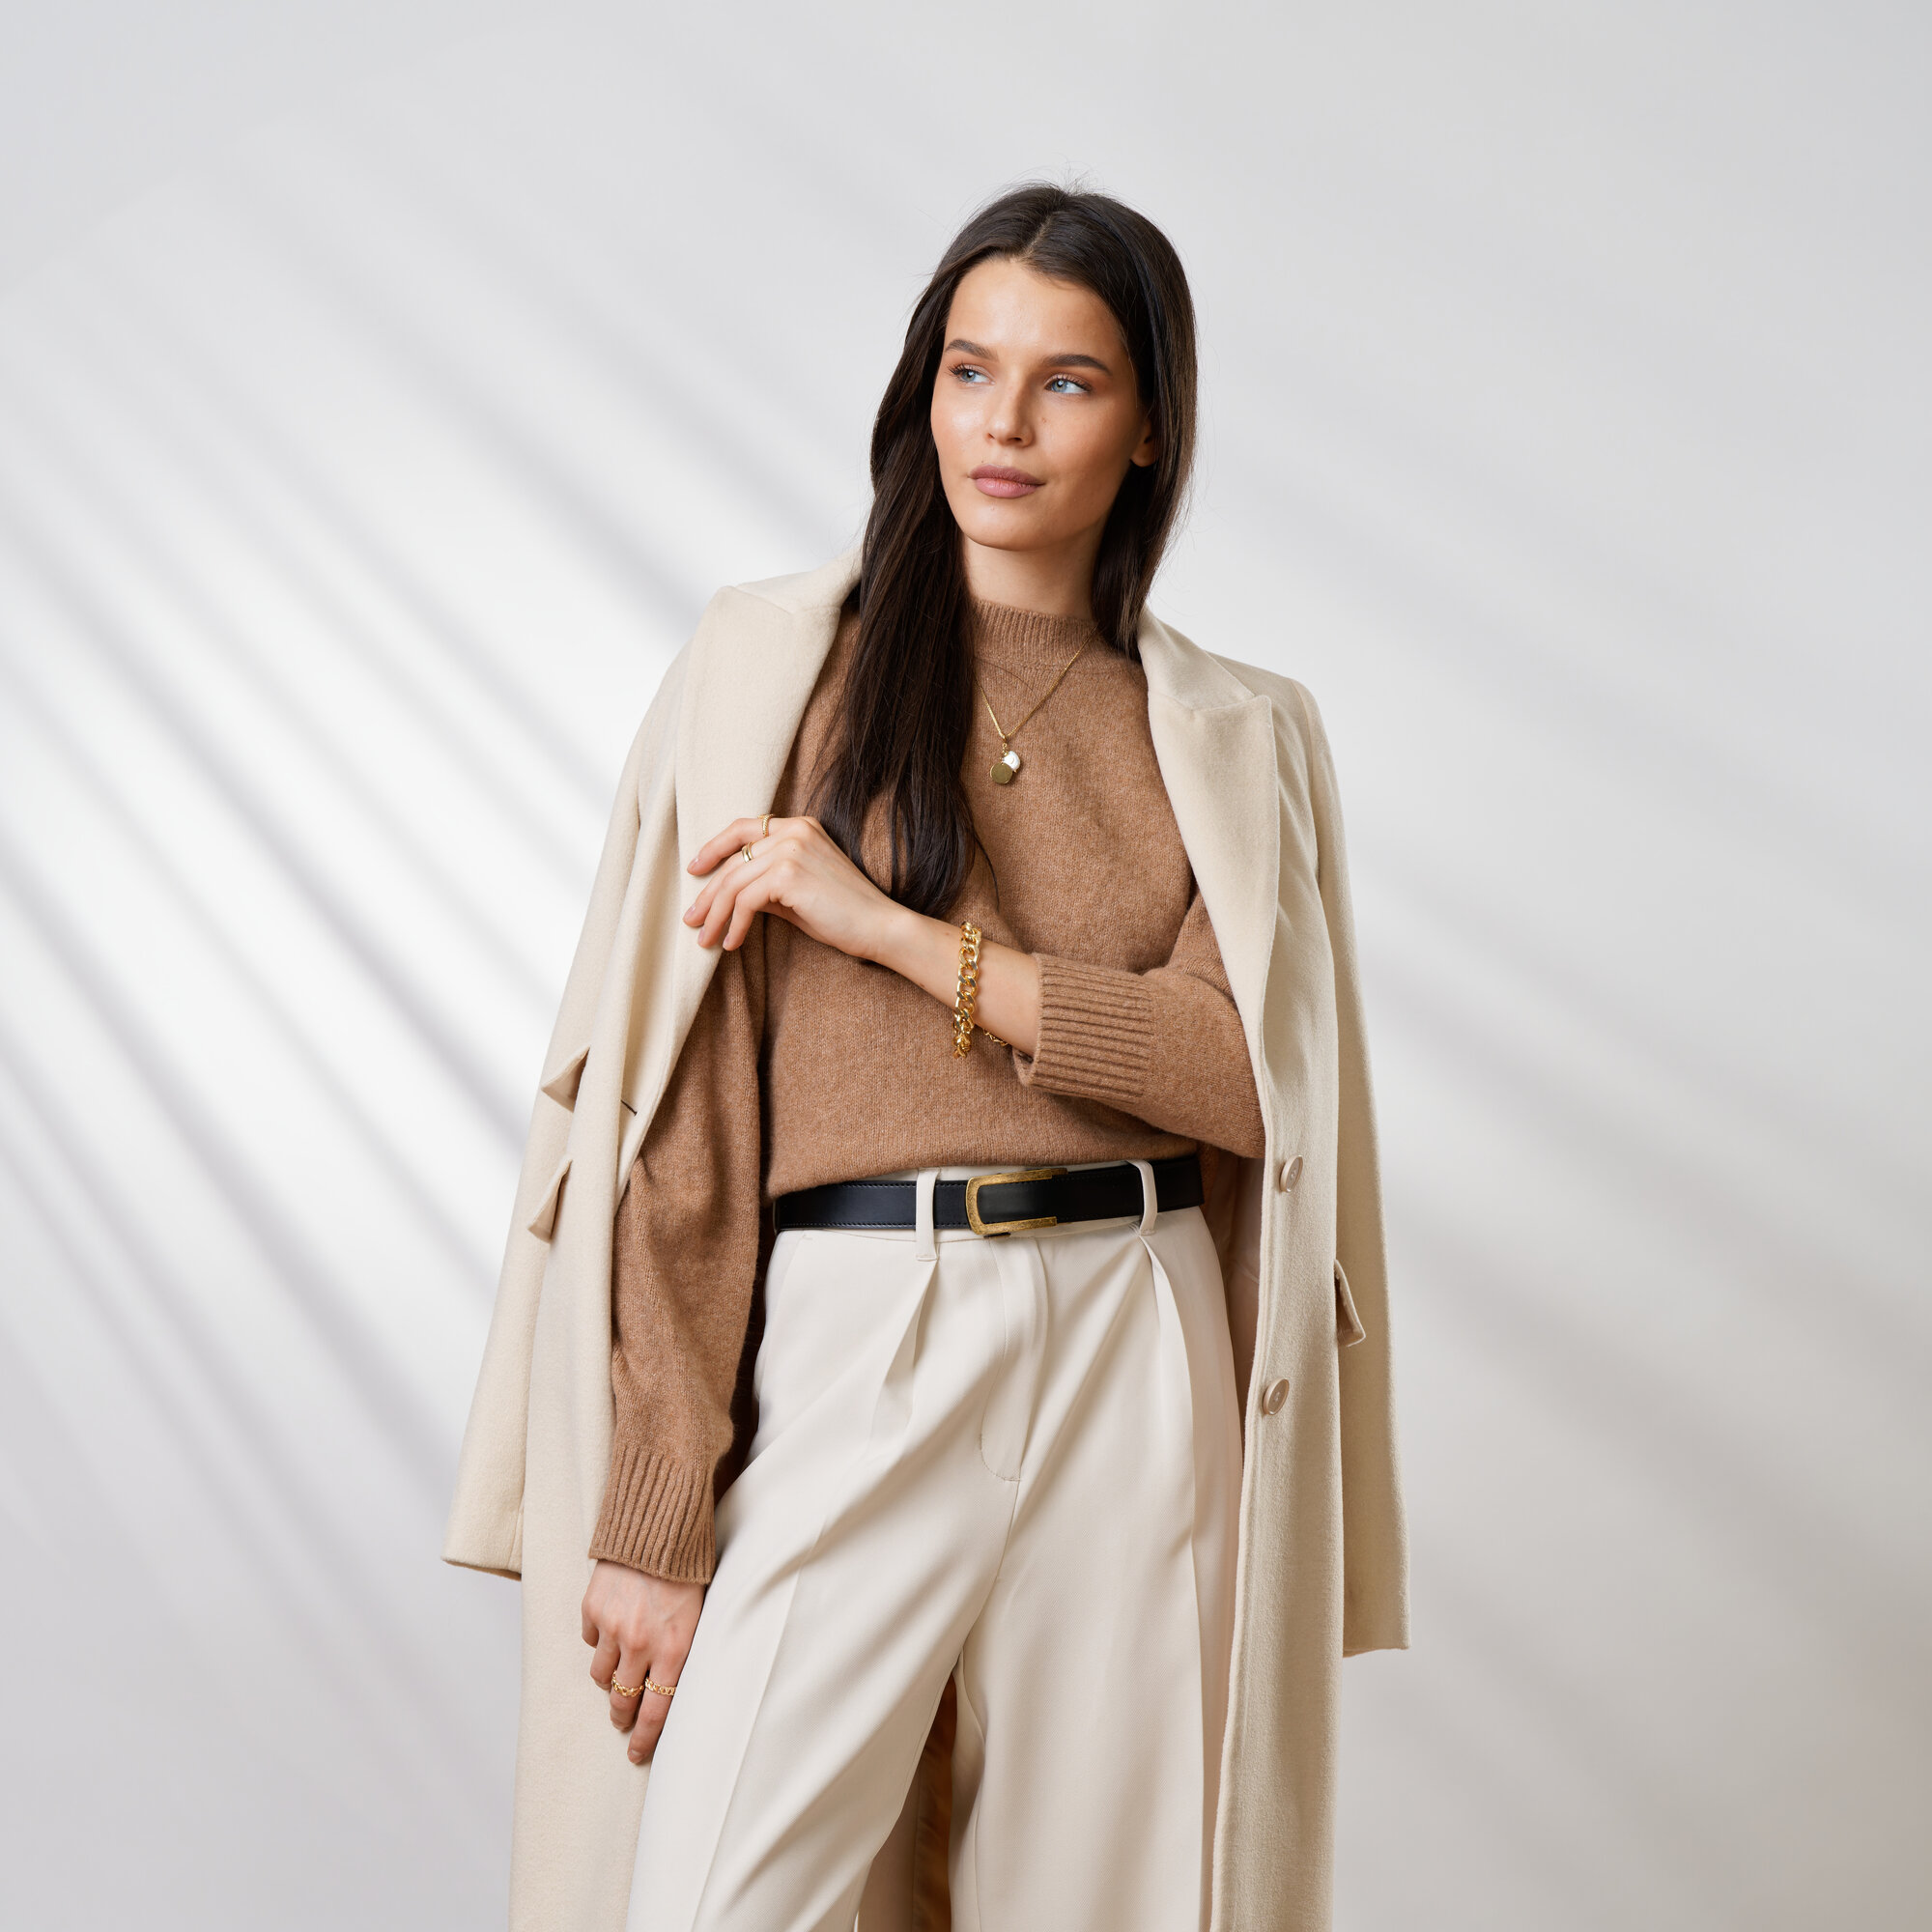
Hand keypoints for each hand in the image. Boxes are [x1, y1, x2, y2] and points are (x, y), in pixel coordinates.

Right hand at [581, 1559, 704, 1764]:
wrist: (659, 1526)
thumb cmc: (688, 1571)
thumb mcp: (699, 1615)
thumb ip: (682, 1652)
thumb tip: (671, 1687)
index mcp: (675, 1648)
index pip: (656, 1711)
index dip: (645, 1739)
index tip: (636, 1754)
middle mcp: (641, 1644)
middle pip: (622, 1700)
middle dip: (622, 1714)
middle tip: (623, 1718)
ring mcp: (613, 1627)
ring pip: (600, 1677)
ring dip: (609, 1681)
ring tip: (617, 1676)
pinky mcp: (592, 1609)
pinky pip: (590, 1641)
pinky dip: (599, 1641)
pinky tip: (612, 1629)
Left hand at [684, 815, 907, 962]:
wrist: (879, 926)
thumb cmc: (843, 913)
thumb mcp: (797, 892)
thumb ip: (766, 884)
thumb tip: (728, 896)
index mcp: (799, 826)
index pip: (744, 828)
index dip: (714, 847)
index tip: (695, 870)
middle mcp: (793, 830)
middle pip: (733, 861)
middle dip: (708, 894)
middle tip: (692, 921)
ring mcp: (791, 849)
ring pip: (734, 882)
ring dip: (715, 915)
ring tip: (705, 940)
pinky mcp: (789, 873)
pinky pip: (746, 900)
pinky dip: (734, 924)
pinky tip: (732, 943)